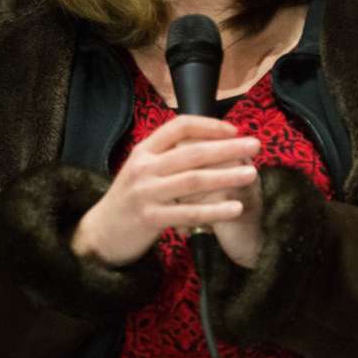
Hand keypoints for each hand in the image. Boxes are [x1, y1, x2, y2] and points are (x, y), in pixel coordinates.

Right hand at [71, 116, 259, 265]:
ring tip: (252, 174)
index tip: (234, 130)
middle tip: (255, 146)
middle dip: (227, 148)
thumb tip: (209, 140)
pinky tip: (236, 208)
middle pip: (192, 152)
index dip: (209, 126)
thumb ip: (169, 155)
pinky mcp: (150, 218)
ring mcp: (146, 193)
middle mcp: (144, 167)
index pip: (179, 126)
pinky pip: (188, 212)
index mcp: (144, 150)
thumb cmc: (133, 198)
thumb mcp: (144, 169)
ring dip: (226, 176)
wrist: (102, 232)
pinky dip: (214, 210)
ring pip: (193, 181)